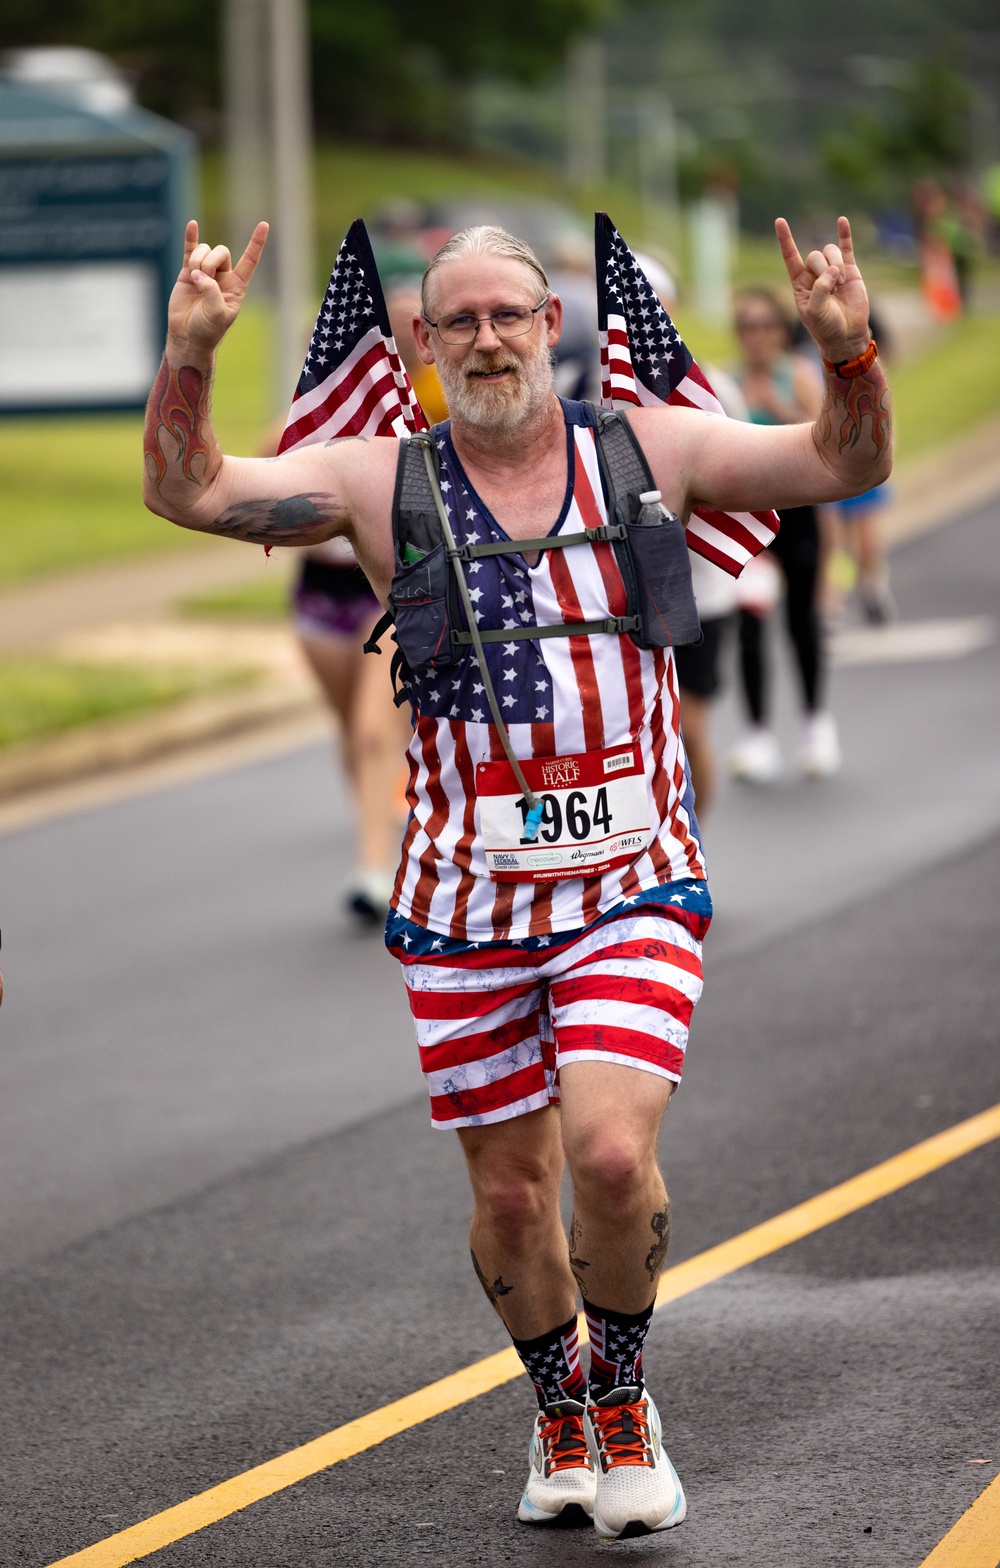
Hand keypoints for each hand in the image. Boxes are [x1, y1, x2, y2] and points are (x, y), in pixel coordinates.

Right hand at [167, 218, 268, 354]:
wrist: (188, 336)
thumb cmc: (208, 330)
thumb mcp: (217, 313)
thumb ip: (212, 291)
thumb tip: (198, 273)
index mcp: (237, 286)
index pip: (250, 260)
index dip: (256, 243)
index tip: (264, 224)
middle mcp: (223, 276)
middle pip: (221, 251)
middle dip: (210, 262)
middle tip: (204, 280)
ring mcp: (205, 272)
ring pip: (204, 250)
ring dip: (197, 261)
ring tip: (194, 279)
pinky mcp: (187, 272)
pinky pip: (190, 249)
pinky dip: (191, 237)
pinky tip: (192, 224)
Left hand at [775, 216, 870, 362]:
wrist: (847, 335)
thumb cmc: (826, 327)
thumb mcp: (816, 312)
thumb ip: (820, 290)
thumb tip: (834, 270)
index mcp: (800, 284)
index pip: (790, 257)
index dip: (786, 239)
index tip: (779, 221)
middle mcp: (814, 275)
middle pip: (814, 256)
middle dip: (824, 268)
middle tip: (833, 287)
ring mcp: (832, 271)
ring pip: (830, 252)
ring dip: (837, 265)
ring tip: (841, 284)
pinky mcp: (849, 271)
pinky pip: (846, 248)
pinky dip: (844, 234)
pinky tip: (842, 220)